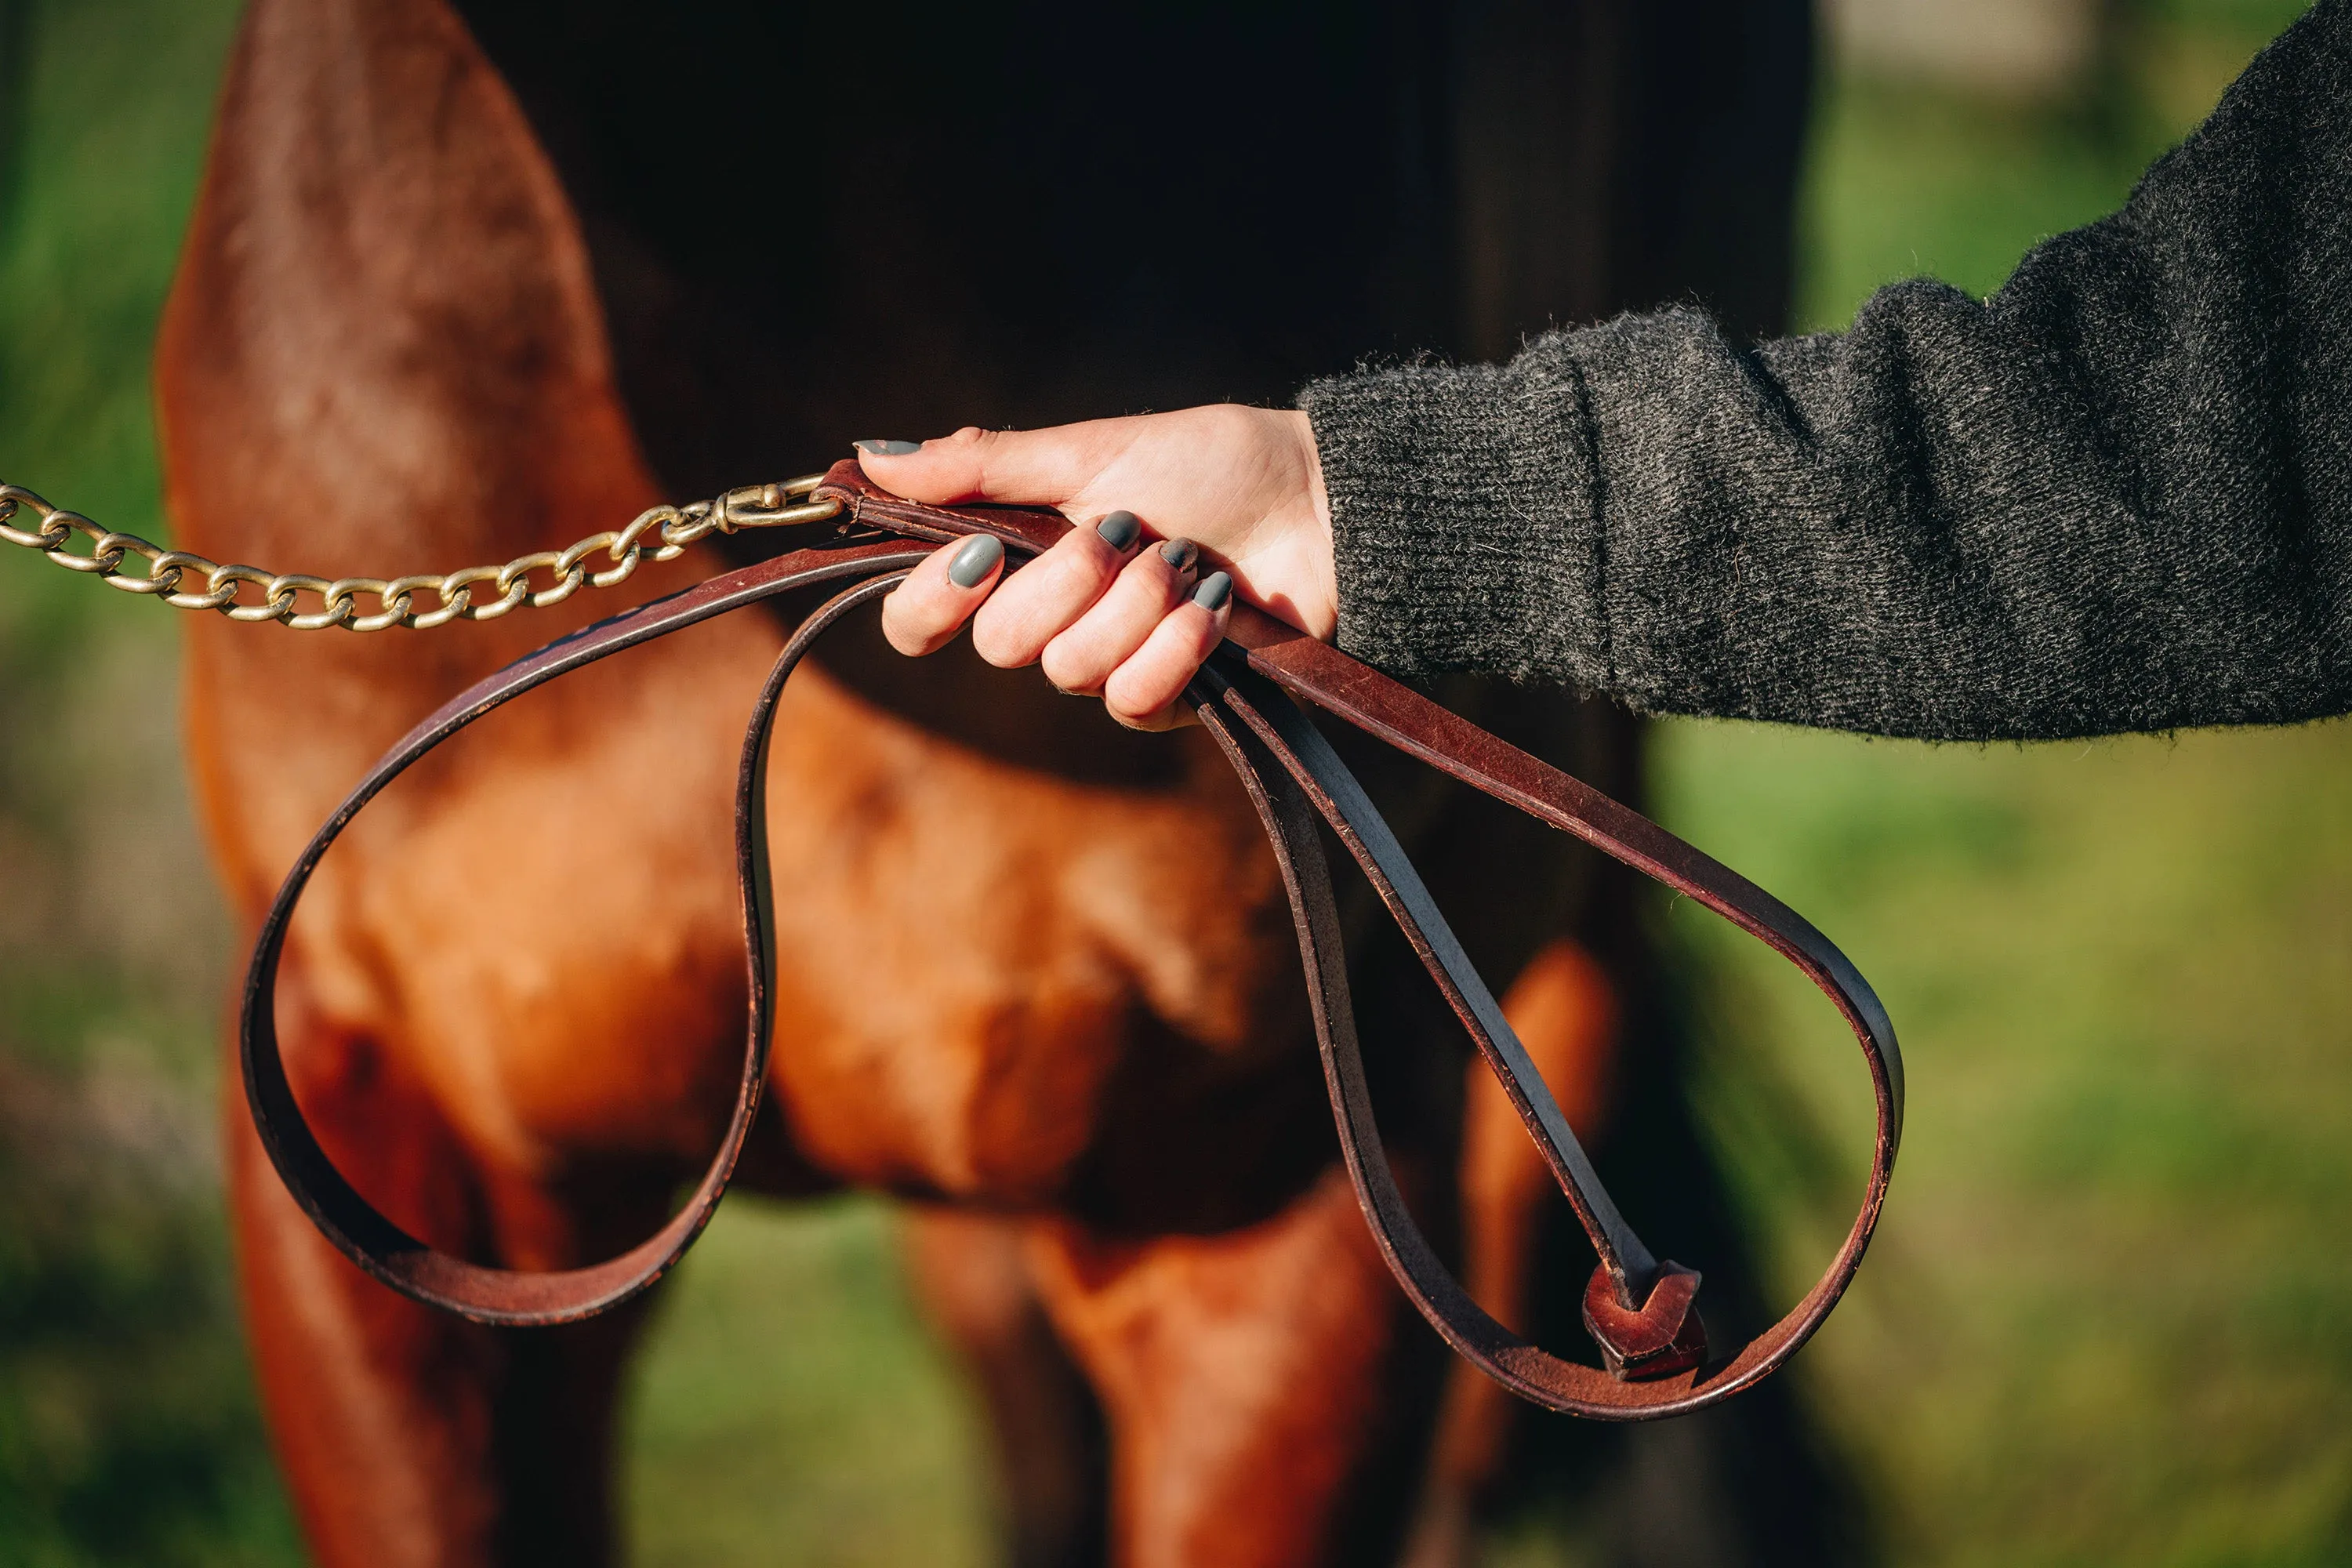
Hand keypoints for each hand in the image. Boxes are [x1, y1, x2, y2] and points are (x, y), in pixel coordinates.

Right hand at [863, 404, 1334, 728]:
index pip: (923, 617)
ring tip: (1185, 562)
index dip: (932, 602)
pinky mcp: (1173, 698)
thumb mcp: (1089, 451)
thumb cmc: (1213, 464)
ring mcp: (1113, 662)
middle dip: (1066, 582)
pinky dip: (1175, 648)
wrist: (1324, 502)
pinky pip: (1134, 701)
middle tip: (1126, 532)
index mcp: (1019, 557)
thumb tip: (867, 457)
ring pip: (1070, 671)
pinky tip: (1213, 608)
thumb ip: (980, 467)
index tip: (978, 558)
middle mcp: (1055, 618)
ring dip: (1134, 606)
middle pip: (1002, 644)